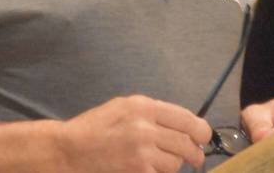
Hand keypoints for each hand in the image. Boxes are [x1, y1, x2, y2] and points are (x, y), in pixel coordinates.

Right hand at [56, 95, 210, 172]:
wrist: (70, 149)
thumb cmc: (96, 126)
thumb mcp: (124, 107)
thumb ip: (152, 112)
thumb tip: (181, 123)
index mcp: (144, 106)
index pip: (186, 119)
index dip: (201, 131)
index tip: (204, 137)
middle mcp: (146, 127)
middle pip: (186, 143)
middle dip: (195, 153)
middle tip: (196, 157)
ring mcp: (142, 151)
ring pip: (176, 162)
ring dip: (174, 165)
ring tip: (163, 162)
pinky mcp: (138, 171)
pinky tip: (150, 168)